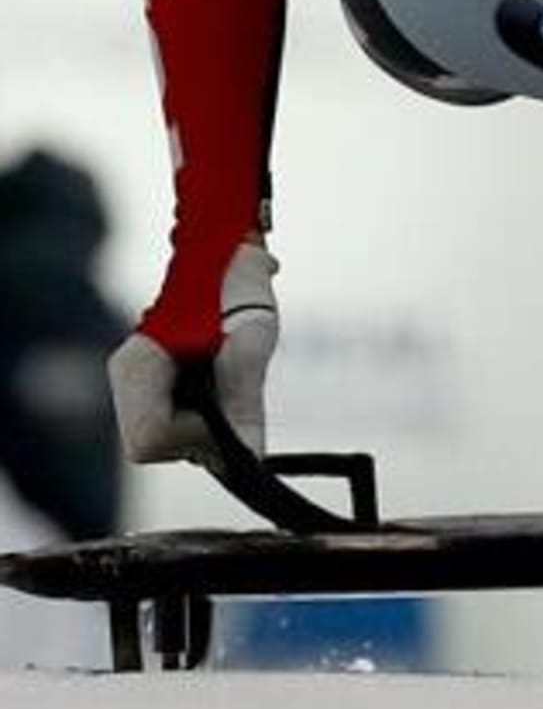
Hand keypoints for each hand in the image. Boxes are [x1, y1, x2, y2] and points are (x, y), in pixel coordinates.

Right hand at [108, 240, 278, 464]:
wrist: (227, 252)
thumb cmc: (237, 285)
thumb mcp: (250, 340)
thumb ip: (245, 398)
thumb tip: (251, 456)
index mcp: (137, 365)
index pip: (150, 438)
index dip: (194, 434)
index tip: (225, 402)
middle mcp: (126, 379)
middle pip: (154, 446)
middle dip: (198, 434)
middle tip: (233, 395)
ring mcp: (134, 386)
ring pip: (165, 440)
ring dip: (204, 424)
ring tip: (228, 379)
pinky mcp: (151, 388)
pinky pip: (174, 424)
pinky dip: (202, 416)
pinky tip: (218, 385)